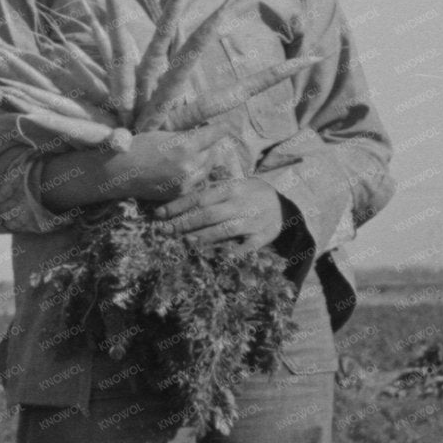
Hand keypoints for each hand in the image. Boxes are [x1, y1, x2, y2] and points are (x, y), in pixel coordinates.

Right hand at [105, 125, 241, 200]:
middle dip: (212, 143)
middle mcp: (190, 164)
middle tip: (209, 136)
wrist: (115, 171)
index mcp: (185, 145)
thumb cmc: (135, 146)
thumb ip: (184, 133)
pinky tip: (187, 166)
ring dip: (206, 158)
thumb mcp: (161, 133)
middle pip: (214, 151)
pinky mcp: (181, 192)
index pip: (216, 133)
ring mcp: (186, 181)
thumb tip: (204, 128)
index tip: (226, 124)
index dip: (221, 127)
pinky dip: (196, 172)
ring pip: (208, 167)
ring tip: (198, 151)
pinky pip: (197, 180)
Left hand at [157, 176, 288, 249]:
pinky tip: (218, 258)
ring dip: (204, 237)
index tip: (158, 214)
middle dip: (184, 223)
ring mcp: (253, 221)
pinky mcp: (264, 237)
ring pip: (225, 230)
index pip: (199, 197)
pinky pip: (247, 248)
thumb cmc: (250, 194)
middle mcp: (241, 204)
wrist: (284, 205)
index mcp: (231, 188)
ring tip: (185, 242)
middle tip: (165, 231)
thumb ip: (212, 191)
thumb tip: (179, 198)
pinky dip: (233, 253)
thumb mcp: (234, 184)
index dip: (177, 206)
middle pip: (208, 214)